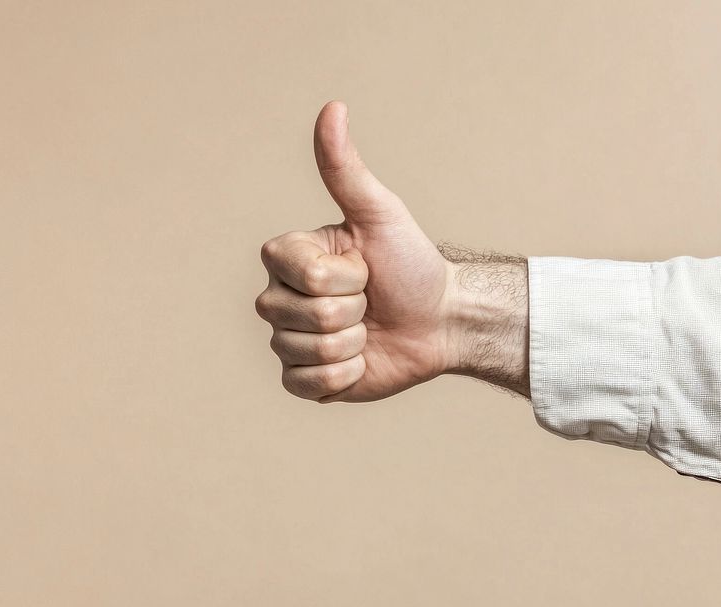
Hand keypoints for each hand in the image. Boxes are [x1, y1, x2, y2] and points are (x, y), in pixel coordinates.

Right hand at [256, 100, 454, 402]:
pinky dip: (343, 376)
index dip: (343, 277)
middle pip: (298, 315)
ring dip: (351, 344)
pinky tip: (360, 359)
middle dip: (349, 311)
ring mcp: (290, 341)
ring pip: (304, 352)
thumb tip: (333, 106)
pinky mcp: (304, 380)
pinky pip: (306, 385)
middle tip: (368, 301)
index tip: (364, 267)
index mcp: (288, 258)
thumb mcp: (380, 213)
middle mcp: (280, 298)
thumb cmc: (411, 263)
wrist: (440, 320)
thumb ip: (346, 168)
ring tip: (366, 329)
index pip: (299, 274)